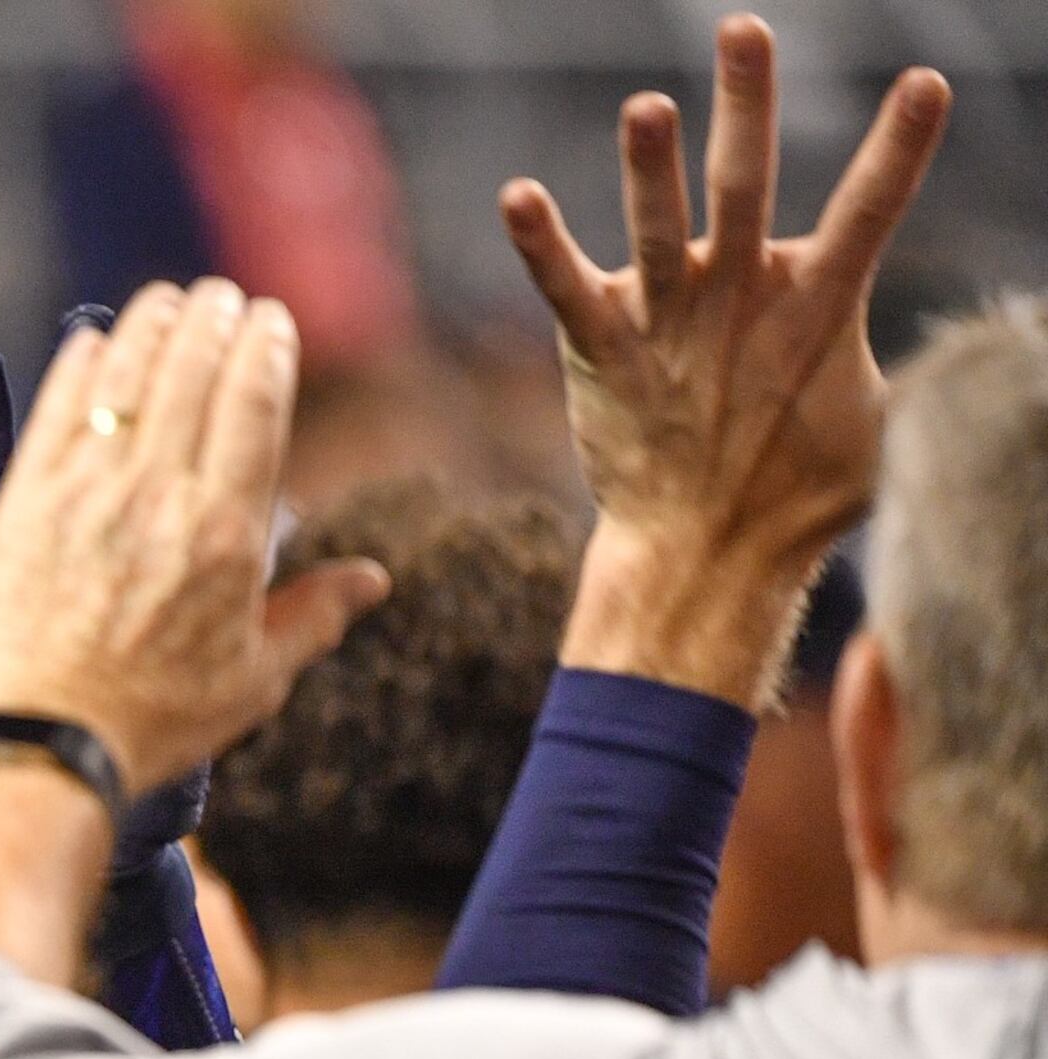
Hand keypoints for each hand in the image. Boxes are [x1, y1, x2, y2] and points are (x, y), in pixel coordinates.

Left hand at [0, 281, 389, 792]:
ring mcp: (85, 495)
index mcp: (227, 531)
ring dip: (149, 328)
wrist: (41, 747)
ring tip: (166, 302)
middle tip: (220, 299)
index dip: (265, 348)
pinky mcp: (22, 506)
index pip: (256, 404)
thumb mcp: (254, 681)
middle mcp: (159, 498)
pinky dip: (77, 369)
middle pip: (193, 374)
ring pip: (125, 381)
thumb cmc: (151, 723)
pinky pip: (56, 414)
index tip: (270, 320)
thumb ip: (314, 616)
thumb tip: (373, 580)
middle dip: (212, 321)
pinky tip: (90, 343)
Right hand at [501, 17, 947, 704]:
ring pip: (660, 224)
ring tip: (647, 108)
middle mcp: (740, 287)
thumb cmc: (802, 495)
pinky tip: (521, 199)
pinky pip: (569, 287)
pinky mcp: (605, 344)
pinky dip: (544, 245)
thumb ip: (931, 387)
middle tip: (746, 30)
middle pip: (746, 182)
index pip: (867, 210)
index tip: (928, 85)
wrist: (705, 546)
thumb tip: (999, 375)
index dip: (898, 151)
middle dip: (747, 106)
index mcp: (818, 300)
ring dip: (651, 168)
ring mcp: (671, 312)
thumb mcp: (885, 436)